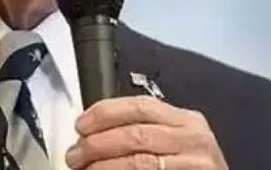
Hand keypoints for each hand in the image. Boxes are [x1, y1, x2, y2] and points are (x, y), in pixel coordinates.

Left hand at [65, 96, 227, 168]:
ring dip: (103, 166)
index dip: (105, 113)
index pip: (139, 105)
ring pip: (138, 162)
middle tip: (75, 155)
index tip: (80, 125)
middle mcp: (194, 138)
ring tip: (84, 169)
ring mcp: (195, 164)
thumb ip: (142, 128)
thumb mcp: (174, 139)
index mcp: (186, 119)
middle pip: (135, 134)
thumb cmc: (189, 165)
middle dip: (96, 144)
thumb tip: (91, 132)